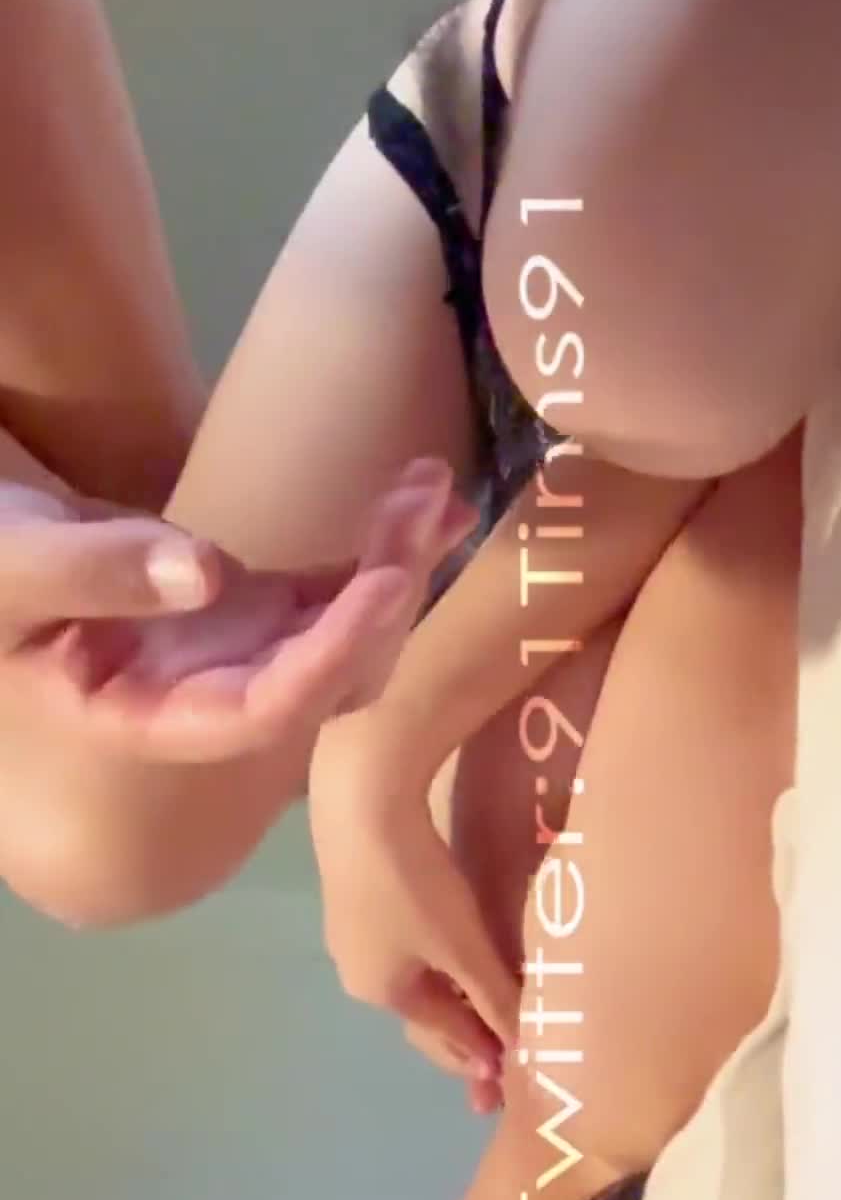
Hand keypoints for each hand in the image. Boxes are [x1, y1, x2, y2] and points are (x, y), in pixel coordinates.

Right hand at [0, 445, 471, 761]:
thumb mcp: (6, 568)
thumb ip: (92, 573)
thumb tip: (206, 574)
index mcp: (148, 713)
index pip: (261, 712)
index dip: (331, 657)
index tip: (385, 582)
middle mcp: (210, 698)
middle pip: (327, 678)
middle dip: (386, 595)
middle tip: (426, 500)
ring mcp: (239, 654)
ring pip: (347, 639)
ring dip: (399, 566)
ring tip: (438, 486)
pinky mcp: (254, 609)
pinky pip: (335, 594)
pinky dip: (383, 551)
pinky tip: (429, 497)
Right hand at [310, 716, 518, 1113]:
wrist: (362, 801)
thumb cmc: (414, 885)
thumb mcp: (463, 948)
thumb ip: (493, 998)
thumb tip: (520, 1050)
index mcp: (380, 991)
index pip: (443, 1034)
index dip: (480, 1056)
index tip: (508, 1082)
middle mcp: (358, 971)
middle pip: (424, 1012)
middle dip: (461, 1038)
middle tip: (496, 1065)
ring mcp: (353, 932)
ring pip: (416, 977)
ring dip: (452, 997)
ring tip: (484, 1010)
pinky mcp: (357, 893)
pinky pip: (408, 946)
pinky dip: (437, 962)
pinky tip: (454, 955)